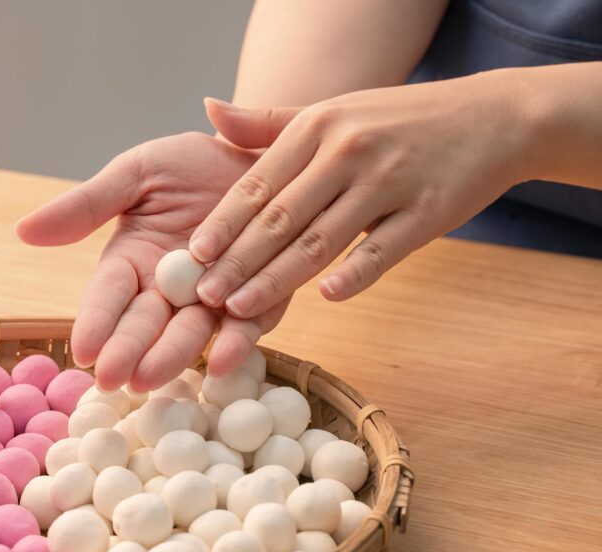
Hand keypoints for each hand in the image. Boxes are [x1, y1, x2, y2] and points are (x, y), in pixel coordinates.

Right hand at [16, 133, 289, 390]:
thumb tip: (23, 230)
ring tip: (151, 377)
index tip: (80, 349)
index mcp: (133, 260)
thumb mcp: (135, 174)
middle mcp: (169, 290)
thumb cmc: (193, 164)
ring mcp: (213, 301)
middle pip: (144, 325)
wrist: (262, 153)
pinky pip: (247, 326)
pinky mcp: (259, 303)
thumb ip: (86, 205)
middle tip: (111, 378)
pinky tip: (223, 360)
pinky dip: (236, 344)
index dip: (94, 322)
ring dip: (171, 357)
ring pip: (189, 334)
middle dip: (127, 351)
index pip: (107, 295)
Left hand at [191, 71, 531, 317]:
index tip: (191, 257)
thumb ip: (267, 123)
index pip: (256, 185)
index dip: (221, 224)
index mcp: (317, 128)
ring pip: (322, 240)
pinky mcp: (427, 212)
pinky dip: (355, 273)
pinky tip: (325, 297)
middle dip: (237, 261)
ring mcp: (389, 182)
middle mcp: (348, 152)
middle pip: (280, 218)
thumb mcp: (332, 110)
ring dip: (277, 278)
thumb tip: (208, 110)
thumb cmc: (398, 120)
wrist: (494, 118)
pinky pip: (383, 248)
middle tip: (203, 296)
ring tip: (240, 308)